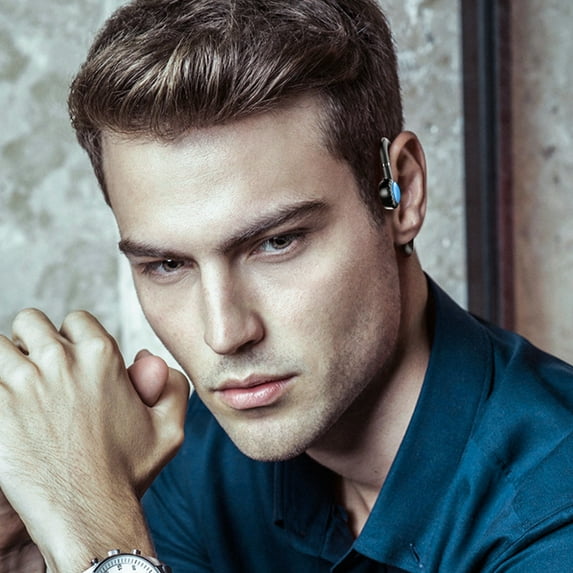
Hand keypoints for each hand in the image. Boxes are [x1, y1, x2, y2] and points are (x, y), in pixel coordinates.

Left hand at [0, 309, 188, 571]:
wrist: (88, 512)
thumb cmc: (127, 472)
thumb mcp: (169, 427)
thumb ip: (172, 385)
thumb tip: (146, 358)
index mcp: (102, 357)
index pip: (75, 319)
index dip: (72, 338)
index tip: (70, 362)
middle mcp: (62, 360)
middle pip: (30, 321)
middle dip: (33, 340)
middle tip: (36, 370)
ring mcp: (24, 382)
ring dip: (6, 360)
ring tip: (15, 386)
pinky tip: (6, 407)